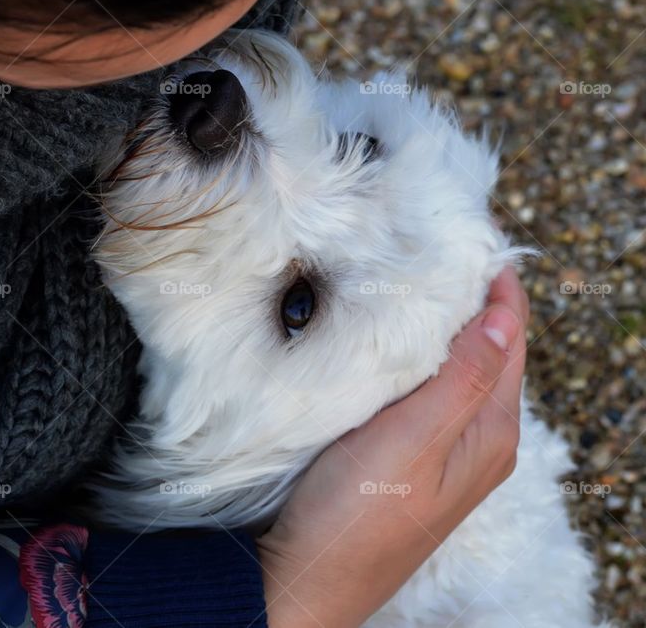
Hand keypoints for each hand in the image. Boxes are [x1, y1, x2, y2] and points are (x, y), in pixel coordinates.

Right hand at [259, 266, 528, 627]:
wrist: (305, 580)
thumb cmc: (354, 516)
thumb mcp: (412, 441)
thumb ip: (462, 380)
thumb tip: (504, 316)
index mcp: (490, 433)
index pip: (511, 338)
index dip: (499, 286)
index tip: (468, 236)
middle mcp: (476, 442)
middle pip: (489, 352)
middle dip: (473, 300)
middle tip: (435, 248)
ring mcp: (442, 452)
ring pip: (457, 370)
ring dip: (444, 327)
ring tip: (413, 281)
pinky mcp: (408, 458)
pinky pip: (428, 393)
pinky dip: (419, 357)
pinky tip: (390, 343)